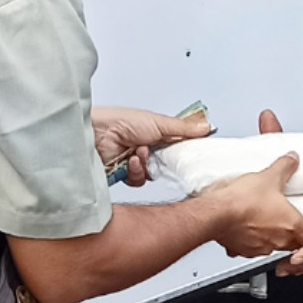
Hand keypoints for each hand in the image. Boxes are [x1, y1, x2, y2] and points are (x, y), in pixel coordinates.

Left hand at [94, 104, 217, 186]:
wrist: (97, 134)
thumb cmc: (121, 122)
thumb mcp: (158, 123)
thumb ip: (183, 128)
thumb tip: (206, 127)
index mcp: (154, 133)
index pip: (176, 145)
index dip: (183, 150)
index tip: (191, 152)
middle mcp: (145, 148)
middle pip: (166, 162)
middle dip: (164, 159)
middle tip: (160, 152)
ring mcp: (135, 162)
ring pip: (153, 174)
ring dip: (146, 164)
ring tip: (138, 152)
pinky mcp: (124, 175)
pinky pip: (139, 180)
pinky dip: (136, 171)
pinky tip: (129, 160)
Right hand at [209, 151, 302, 258]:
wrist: (214, 215)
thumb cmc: (242, 202)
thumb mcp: (269, 176)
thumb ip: (285, 166)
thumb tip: (292, 159)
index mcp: (292, 227)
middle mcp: (278, 242)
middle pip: (296, 244)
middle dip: (296, 233)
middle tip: (293, 219)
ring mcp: (260, 248)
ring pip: (273, 246)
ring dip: (272, 235)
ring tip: (268, 219)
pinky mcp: (241, 250)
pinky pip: (250, 246)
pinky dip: (251, 237)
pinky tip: (246, 224)